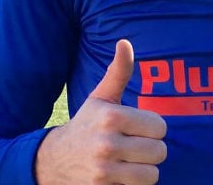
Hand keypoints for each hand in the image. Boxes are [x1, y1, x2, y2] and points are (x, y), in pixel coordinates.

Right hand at [35, 39, 167, 184]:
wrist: (53, 160)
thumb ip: (117, 72)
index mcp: (111, 116)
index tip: (137, 129)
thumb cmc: (85, 125)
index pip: (159, 127)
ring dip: (145, 169)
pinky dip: (135, 183)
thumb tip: (125, 42)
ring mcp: (104, 169)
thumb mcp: (99, 98)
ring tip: (130, 162)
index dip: (152, 129)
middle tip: (134, 147)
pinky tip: (122, 175)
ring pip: (152, 173)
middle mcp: (107, 142)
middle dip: (150, 150)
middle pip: (160, 151)